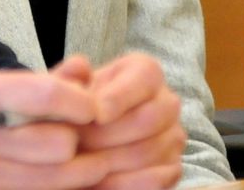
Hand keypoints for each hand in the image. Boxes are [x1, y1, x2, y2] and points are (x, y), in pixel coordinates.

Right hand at [0, 64, 109, 189]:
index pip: (43, 94)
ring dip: (81, 173)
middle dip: (80, 142)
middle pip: (60, 143)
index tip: (91, 105)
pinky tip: (57, 183)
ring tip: (87, 165)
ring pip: (58, 180)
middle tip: (86, 139)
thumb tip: (85, 67)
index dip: (79, 101)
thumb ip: (33, 85)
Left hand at [79, 53, 184, 189]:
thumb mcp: (70, 86)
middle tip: (79, 141)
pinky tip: (98, 181)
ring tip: (82, 160)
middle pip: (148, 119)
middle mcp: (166, 102)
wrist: (83, 136)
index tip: (96, 115)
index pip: (144, 78)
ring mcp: (173, 137)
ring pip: (149, 151)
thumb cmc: (78, 105)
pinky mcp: (172, 169)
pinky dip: (124, 182)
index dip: (120, 97)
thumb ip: (70, 75)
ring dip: (112, 159)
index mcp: (145, 71)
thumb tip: (80, 65)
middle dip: (109, 133)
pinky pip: (155, 180)